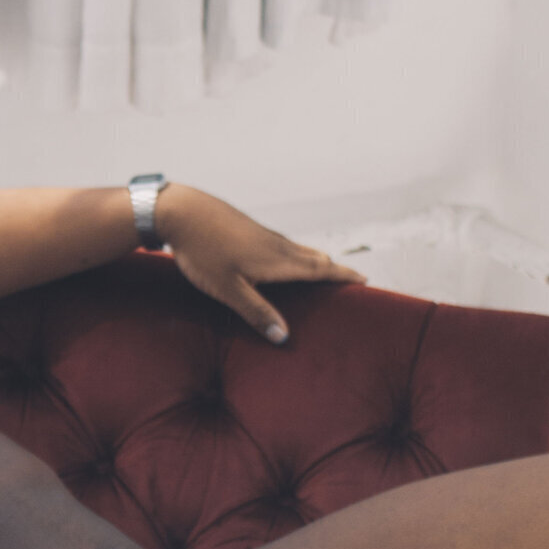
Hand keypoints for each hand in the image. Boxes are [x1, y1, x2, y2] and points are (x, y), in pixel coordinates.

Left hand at [156, 185, 366, 344]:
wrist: (183, 211)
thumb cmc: (204, 252)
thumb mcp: (229, 290)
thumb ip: (256, 313)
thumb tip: (284, 337)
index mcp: (278, 261)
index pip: (320, 270)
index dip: (343, 276)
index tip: (365, 280)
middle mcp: (277, 245)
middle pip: (315, 257)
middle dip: (335, 269)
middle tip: (352, 279)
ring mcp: (264, 235)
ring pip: (300, 249)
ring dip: (317, 260)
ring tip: (326, 270)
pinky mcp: (250, 230)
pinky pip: (284, 244)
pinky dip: (297, 254)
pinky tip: (287, 259)